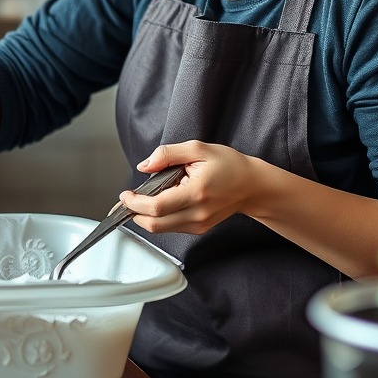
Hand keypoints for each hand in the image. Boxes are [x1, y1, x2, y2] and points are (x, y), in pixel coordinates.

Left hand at [119, 140, 262, 235]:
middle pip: (154, 224)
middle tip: (127, 199)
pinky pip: (170, 228)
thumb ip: (168, 154)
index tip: (126, 194)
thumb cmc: (229, 165)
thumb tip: (145, 166)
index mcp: (197, 192)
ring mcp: (198, 225)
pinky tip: (161, 203)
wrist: (252, 186)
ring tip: (144, 198)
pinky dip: (159, 218)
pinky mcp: (198, 229)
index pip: (157, 207)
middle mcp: (197, 213)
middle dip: (134, 213)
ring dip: (145, 216)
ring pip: (160, 229)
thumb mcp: (198, 148)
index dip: (135, 203)